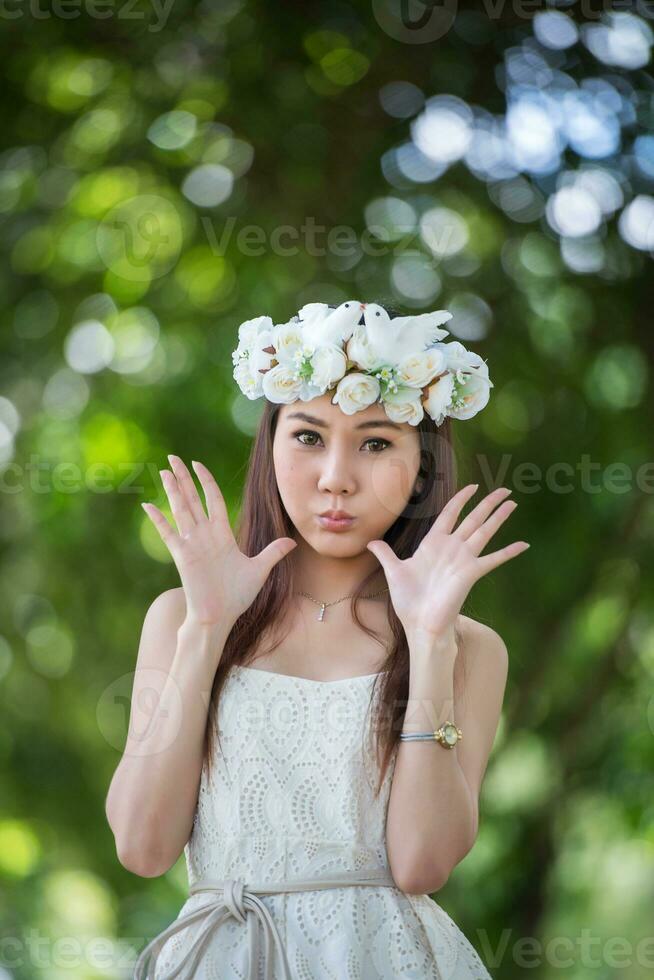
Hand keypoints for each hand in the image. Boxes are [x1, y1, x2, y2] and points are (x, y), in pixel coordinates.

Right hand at [141, 454, 296, 626]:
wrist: (221, 617)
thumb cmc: (237, 597)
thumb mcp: (259, 570)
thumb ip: (272, 553)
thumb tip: (291, 542)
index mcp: (222, 535)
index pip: (213, 499)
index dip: (205, 481)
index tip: (197, 464)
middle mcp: (205, 535)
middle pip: (192, 498)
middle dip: (183, 478)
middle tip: (173, 456)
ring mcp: (192, 544)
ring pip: (181, 510)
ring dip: (172, 490)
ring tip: (164, 470)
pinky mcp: (183, 556)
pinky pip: (168, 533)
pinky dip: (158, 519)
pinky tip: (148, 505)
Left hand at [366, 484, 527, 640]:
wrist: (420, 624)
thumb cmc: (409, 601)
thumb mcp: (394, 571)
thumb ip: (385, 554)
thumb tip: (369, 542)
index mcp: (434, 544)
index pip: (450, 514)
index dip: (461, 499)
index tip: (473, 486)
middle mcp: (452, 548)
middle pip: (473, 518)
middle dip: (488, 503)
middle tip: (505, 490)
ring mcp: (463, 559)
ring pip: (484, 531)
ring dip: (499, 517)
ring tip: (513, 502)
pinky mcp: (472, 572)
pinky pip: (493, 559)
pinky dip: (508, 552)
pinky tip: (523, 544)